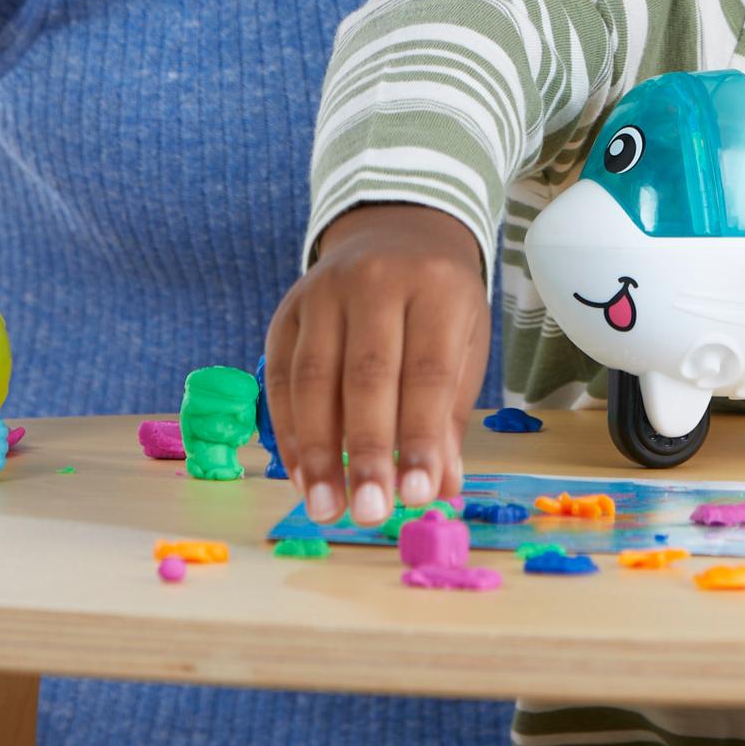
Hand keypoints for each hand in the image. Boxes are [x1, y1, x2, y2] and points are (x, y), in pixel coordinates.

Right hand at [264, 203, 488, 526]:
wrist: (395, 232)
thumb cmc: (439, 301)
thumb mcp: (464, 340)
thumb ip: (448, 412)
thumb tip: (440, 487)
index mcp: (436, 288)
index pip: (426, 372)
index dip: (420, 437)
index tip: (416, 496)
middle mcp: (375, 281)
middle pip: (366, 376)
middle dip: (367, 452)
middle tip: (369, 513)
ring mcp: (323, 291)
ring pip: (313, 379)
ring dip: (318, 453)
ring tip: (328, 508)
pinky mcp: (286, 310)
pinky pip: (280, 378)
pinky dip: (290, 433)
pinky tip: (304, 476)